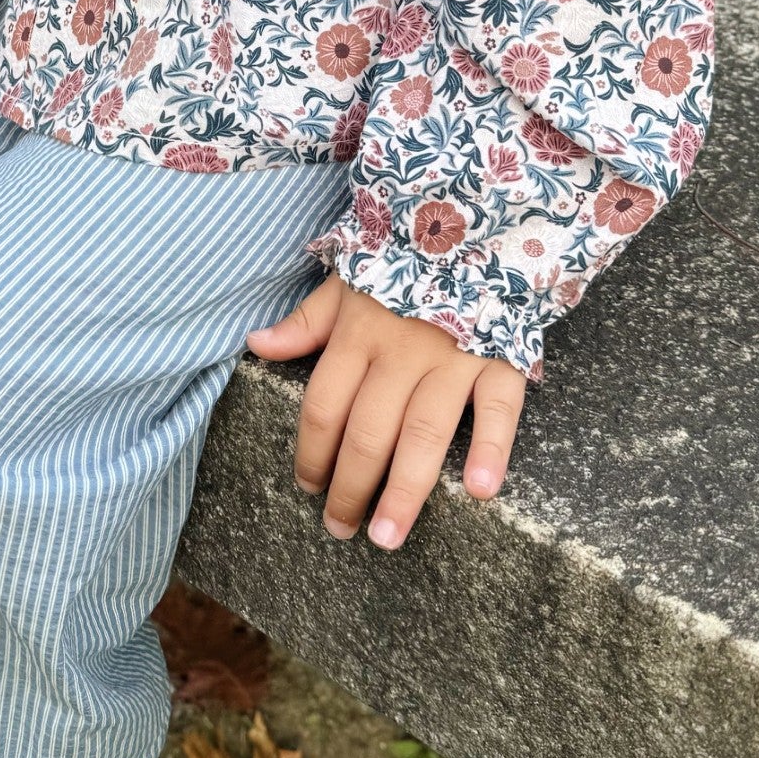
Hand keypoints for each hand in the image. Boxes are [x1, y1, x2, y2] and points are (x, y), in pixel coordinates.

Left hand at [246, 276, 526, 548]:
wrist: (479, 220)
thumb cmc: (406, 259)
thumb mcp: (348, 280)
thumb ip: (307, 321)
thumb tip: (256, 344)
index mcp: (359, 333)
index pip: (323, 407)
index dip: (310, 453)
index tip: (307, 487)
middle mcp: (401, 351)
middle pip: (367, 433)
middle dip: (350, 488)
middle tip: (341, 529)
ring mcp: (454, 357)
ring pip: (423, 434)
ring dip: (404, 491)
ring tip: (387, 536)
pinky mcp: (502, 358)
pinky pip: (499, 409)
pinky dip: (491, 449)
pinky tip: (479, 491)